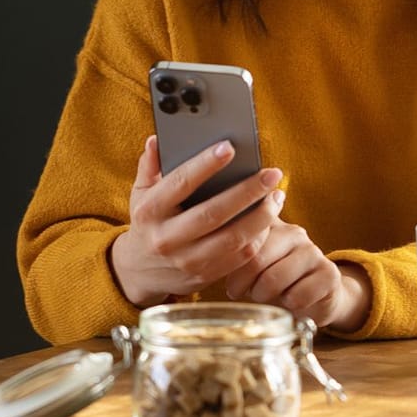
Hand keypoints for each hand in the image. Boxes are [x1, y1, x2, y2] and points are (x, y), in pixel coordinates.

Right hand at [109, 136, 282, 306]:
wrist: (139, 272)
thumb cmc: (147, 223)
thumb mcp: (140, 194)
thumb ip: (149, 167)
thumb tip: (157, 140)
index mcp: (150, 211)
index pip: (180, 183)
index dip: (205, 164)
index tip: (230, 147)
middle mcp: (167, 238)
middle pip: (214, 213)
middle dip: (248, 191)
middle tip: (272, 174)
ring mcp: (186, 260)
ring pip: (232, 239)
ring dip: (261, 217)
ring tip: (277, 196)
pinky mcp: (204, 276)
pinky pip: (239, 258)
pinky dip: (258, 237)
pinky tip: (269, 219)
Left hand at [224, 193, 370, 330]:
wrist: (314, 297)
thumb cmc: (271, 279)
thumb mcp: (248, 263)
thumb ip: (232, 252)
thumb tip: (206, 253)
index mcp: (269, 223)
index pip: (242, 235)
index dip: (229, 262)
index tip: (229, 279)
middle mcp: (293, 232)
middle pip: (255, 258)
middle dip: (242, 284)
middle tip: (241, 292)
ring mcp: (313, 252)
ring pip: (274, 279)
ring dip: (264, 296)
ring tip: (265, 295)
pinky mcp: (329, 274)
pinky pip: (297, 296)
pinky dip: (288, 305)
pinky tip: (290, 301)